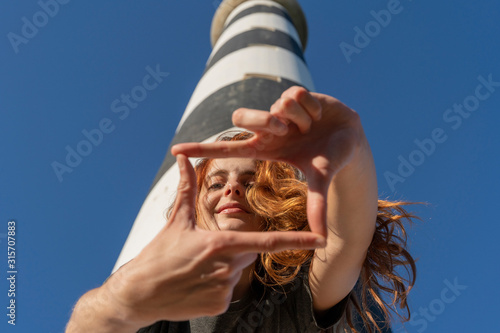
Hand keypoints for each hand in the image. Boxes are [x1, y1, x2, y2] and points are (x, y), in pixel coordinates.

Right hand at [103, 154, 323, 325]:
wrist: (139, 294)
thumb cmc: (158, 255)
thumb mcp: (175, 220)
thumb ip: (186, 187)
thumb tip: (184, 158)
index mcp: (219, 243)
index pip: (266, 242)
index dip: (296, 240)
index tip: (320, 239)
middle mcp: (226, 267)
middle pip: (248, 252)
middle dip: (234, 247)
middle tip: (206, 251)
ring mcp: (223, 290)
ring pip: (238, 271)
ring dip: (224, 267)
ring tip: (196, 268)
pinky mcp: (219, 306)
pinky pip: (228, 291)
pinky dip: (217, 285)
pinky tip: (196, 284)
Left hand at [171, 87, 362, 237]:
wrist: (351, 136)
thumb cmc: (330, 158)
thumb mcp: (321, 179)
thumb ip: (317, 205)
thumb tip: (322, 240)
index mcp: (265, 149)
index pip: (226, 149)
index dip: (201, 150)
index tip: (175, 152)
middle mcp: (267, 129)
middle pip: (240, 116)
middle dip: (265, 121)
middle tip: (287, 131)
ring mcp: (278, 111)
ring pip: (273, 106)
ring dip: (297, 118)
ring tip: (310, 126)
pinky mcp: (292, 94)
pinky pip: (294, 96)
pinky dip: (311, 108)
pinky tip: (318, 114)